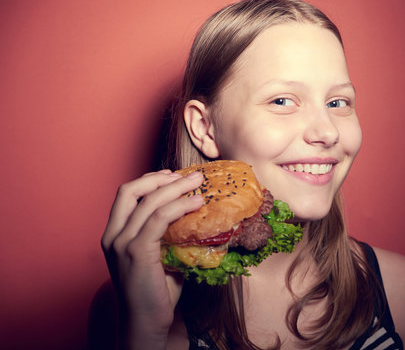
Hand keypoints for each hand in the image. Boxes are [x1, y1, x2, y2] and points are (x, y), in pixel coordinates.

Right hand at [101, 170, 203, 347]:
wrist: (145, 323)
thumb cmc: (154, 292)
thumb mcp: (157, 257)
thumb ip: (166, 235)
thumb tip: (194, 216)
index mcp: (114, 235)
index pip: (125, 195)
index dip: (148, 180)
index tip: (170, 176)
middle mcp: (113, 236)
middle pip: (130, 190)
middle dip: (159, 178)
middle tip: (187, 176)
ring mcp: (122, 243)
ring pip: (148, 201)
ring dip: (176, 187)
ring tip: (198, 183)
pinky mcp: (137, 252)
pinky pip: (160, 218)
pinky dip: (180, 205)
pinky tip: (196, 203)